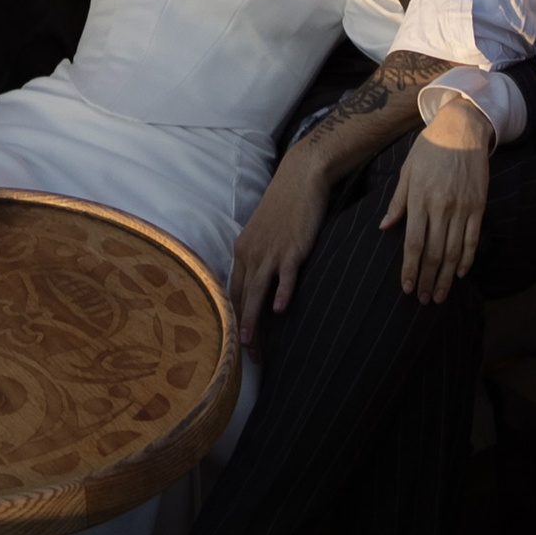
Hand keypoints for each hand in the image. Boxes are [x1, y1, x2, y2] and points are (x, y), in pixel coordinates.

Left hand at [231, 150, 328, 336]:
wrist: (300, 178)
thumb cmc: (283, 207)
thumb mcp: (263, 233)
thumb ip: (257, 257)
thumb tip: (256, 284)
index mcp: (242, 250)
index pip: (235, 292)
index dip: (235, 319)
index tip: (237, 344)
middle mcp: (252, 252)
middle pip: (244, 296)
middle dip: (243, 328)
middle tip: (245, 357)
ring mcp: (272, 250)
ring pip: (259, 290)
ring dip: (255, 319)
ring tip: (252, 344)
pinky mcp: (293, 247)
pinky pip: (285, 274)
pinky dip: (282, 292)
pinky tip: (280, 309)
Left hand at [379, 101, 491, 303]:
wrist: (462, 128)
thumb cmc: (429, 148)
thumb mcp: (407, 170)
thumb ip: (397, 201)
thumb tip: (384, 227)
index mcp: (419, 197)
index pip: (413, 243)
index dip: (409, 269)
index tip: (405, 288)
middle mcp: (440, 206)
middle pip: (433, 253)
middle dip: (426, 280)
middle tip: (422, 299)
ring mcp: (462, 207)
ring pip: (453, 251)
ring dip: (445, 277)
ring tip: (438, 295)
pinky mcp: (478, 206)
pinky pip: (472, 239)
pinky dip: (467, 260)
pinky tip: (460, 274)